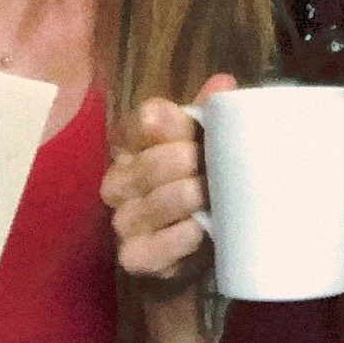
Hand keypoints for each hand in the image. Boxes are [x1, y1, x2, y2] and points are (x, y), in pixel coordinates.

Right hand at [103, 73, 235, 291]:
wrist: (208, 240)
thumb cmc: (204, 178)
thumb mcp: (207, 143)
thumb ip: (212, 114)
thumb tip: (223, 85)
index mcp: (133, 144)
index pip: (142, 123)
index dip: (169, 124)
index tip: (190, 128)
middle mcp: (119, 181)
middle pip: (145, 165)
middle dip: (179, 162)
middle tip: (206, 164)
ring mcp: (124, 221)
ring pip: (146, 206)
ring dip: (180, 198)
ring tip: (207, 194)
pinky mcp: (135, 257)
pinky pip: (149, 248)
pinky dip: (175, 239)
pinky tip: (196, 229)